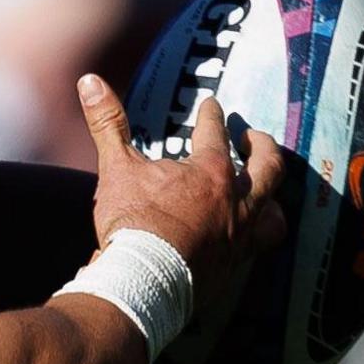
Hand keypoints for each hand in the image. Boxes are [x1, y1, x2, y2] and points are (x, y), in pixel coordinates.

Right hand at [76, 74, 285, 309]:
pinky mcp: (234, 268)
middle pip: (267, 166)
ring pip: (274, 213)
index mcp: (210, 173)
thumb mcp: (116, 167)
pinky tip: (245, 239)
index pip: (216, 133)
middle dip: (262, 147)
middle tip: (254, 138)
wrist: (141, 283)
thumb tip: (90, 80)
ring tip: (267, 195)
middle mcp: (236, 202)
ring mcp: (239, 237)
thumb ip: (108, 123)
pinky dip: (256, 238)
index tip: (212, 106)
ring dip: (272, 199)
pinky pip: (258, 249)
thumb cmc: (132, 222)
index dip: (213, 115)